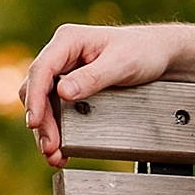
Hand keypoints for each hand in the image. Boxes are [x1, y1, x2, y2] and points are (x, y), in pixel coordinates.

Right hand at [20, 23, 194, 169]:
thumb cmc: (143, 51)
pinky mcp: (72, 88)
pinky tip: (62, 148)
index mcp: (68, 41)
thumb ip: (93, 77)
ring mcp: (65, 73)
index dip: (34, 97)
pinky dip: (58, 130)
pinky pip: (57, 110)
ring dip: (47, 130)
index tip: (35, 121)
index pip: (41, 70)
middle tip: (50, 146)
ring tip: (54, 154)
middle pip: (37, 90)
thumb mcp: (122, 63)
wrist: (160, 55)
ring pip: (44, 104)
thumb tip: (62, 92)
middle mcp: (61, 56)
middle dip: (41, 121)